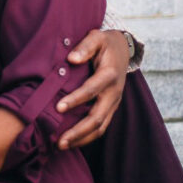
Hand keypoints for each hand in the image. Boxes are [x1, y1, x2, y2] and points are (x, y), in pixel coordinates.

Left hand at [56, 29, 128, 149]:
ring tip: (61, 146)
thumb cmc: (105, 43)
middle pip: (97, 117)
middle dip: (78, 131)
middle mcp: (114, 92)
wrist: (124, 49)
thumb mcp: (97, 37)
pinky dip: (87, 137)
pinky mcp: (111, 108)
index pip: (92, 90)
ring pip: (100, 127)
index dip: (76, 100)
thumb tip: (71, 59)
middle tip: (59, 141)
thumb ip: (85, 46)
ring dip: (81, 138)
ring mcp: (114, 103)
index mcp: (110, 74)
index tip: (58, 107)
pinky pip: (101, 127)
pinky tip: (72, 142)